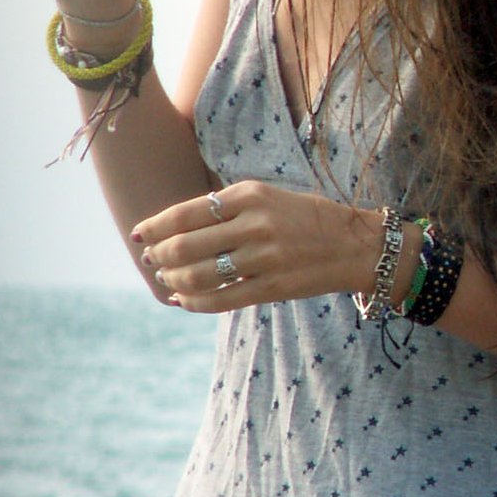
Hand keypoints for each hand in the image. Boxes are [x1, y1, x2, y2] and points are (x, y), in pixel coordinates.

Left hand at [133, 181, 385, 312]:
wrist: (357, 245)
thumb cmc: (308, 217)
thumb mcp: (268, 196)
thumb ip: (227, 207)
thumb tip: (177, 226)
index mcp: (250, 194)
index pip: (186, 213)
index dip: (155, 226)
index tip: (140, 235)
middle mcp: (254, 224)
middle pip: (185, 246)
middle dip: (159, 256)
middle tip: (151, 260)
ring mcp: (263, 257)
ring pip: (198, 275)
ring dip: (173, 280)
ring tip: (166, 280)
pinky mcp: (272, 286)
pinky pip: (221, 299)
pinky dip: (194, 303)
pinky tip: (183, 301)